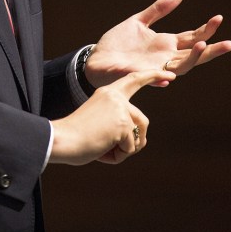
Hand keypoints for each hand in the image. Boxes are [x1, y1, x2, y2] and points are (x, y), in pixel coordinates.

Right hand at [49, 68, 174, 165]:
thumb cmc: (76, 136)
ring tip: (103, 149)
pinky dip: (117, 156)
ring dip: (124, 149)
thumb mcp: (99, 122)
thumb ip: (117, 123)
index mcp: (108, 93)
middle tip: (116, 151)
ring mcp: (121, 110)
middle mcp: (116, 98)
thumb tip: (139, 140)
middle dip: (136, 141)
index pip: (134, 79)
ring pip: (138, 138)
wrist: (61, 139)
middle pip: (142, 121)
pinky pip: (130, 149)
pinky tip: (101, 151)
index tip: (169, 76)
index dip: (152, 77)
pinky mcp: (123, 125)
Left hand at [84, 0, 230, 88]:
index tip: (218, 18)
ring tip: (202, 45)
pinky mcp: (140, 76)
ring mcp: (154, 68)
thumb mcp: (139, 22)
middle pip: (194, 55)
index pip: (192, 38)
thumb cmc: (118, 43)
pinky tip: (170, 76)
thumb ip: (158, 10)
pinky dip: (162, 78)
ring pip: (180, 67)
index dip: (206, 30)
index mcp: (166, 44)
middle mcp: (165, 58)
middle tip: (229, 44)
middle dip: (212, 50)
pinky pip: (154, 79)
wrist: (97, 59)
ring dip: (193, 58)